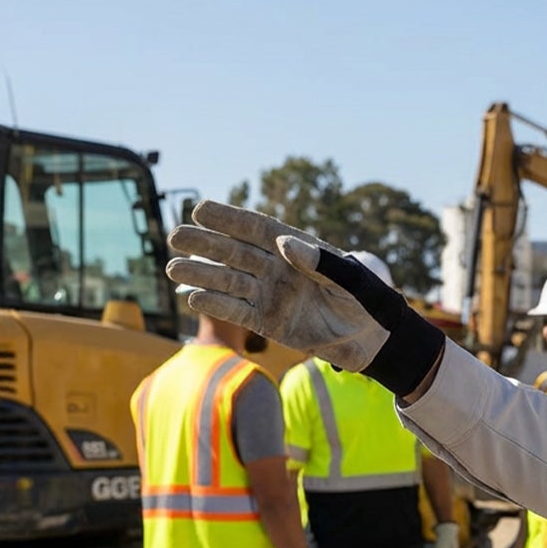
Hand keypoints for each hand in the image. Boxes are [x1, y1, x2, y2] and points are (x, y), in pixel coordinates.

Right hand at [167, 202, 444, 397]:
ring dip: (201, 275)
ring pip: (230, 281)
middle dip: (205, 244)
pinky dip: (216, 306)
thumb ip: (324, 263)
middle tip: (175, 237)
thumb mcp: (354, 281)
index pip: (257, 228)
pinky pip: (238, 312)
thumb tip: (286, 244)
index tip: (201, 208)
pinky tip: (192, 299)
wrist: (374, 339)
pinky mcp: (268, 322)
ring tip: (173, 269)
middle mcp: (277, 267)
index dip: (229, 218)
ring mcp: (270, 294)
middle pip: (235, 252)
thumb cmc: (369, 302)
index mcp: (298, 248)